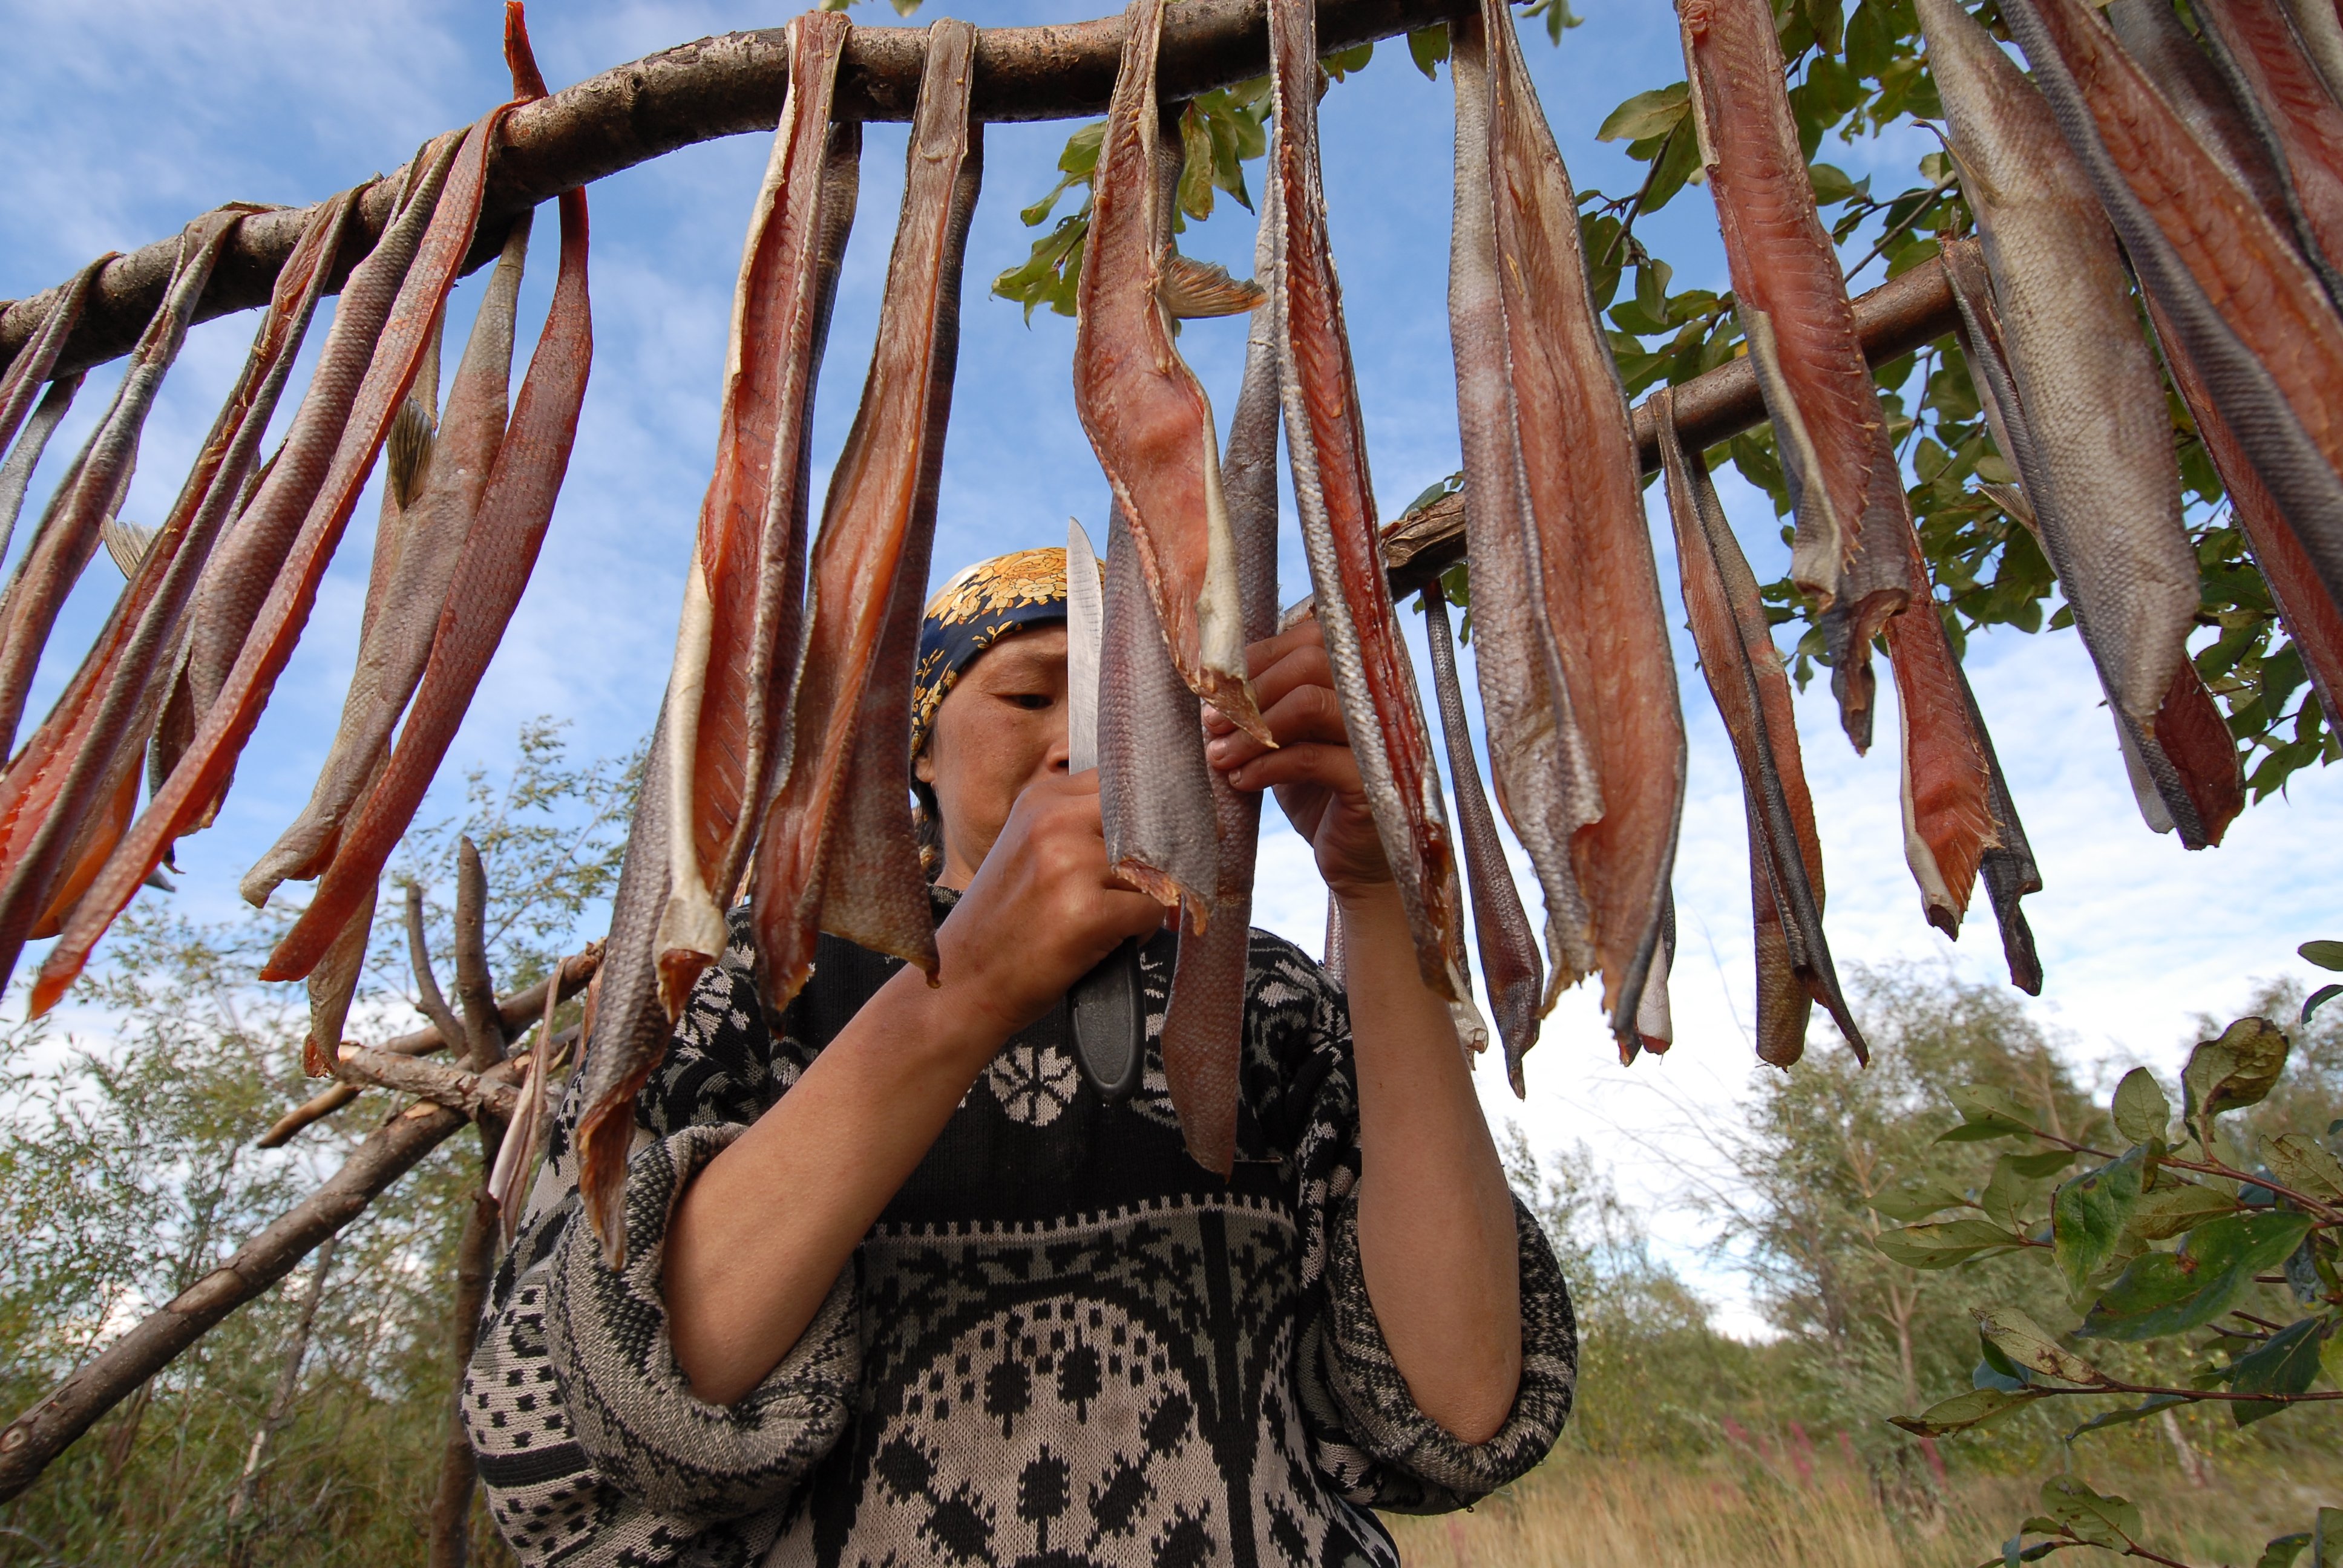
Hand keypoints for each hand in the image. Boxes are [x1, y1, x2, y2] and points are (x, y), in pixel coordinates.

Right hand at [934, 771, 1163, 1037]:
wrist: (963, 981)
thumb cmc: (1004, 921)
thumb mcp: (1031, 850)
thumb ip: (1080, 825)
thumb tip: (1158, 818)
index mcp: (1042, 800)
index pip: (1125, 783)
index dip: (1148, 817)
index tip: (1150, 844)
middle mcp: (1054, 823)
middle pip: (1148, 821)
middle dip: (1158, 856)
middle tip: (1144, 887)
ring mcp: (1070, 865)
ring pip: (1155, 867)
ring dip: (1149, 898)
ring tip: (1116, 920)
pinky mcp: (1087, 913)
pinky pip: (1153, 910)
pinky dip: (1144, 930)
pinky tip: (1113, 940)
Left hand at [1203, 618, 1392, 900]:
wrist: (1355, 865)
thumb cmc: (1320, 798)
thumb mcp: (1291, 741)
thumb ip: (1271, 706)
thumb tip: (1213, 681)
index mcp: (1360, 681)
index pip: (1312, 637)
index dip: (1259, 656)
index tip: (1217, 686)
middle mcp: (1379, 699)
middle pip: (1311, 660)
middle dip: (1250, 691)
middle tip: (1212, 723)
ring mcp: (1380, 738)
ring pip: (1308, 704)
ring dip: (1251, 730)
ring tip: (1218, 756)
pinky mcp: (1373, 781)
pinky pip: (1309, 758)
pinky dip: (1266, 766)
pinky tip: (1241, 783)